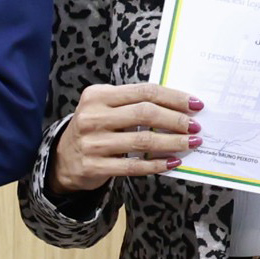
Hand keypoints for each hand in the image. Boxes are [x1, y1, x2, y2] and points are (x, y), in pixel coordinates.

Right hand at [48, 84, 199, 194]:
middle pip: (144, 114)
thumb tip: (179, 106)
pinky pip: (133, 166)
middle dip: (176, 120)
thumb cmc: (95, 129)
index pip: (143, 92)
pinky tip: (173, 162)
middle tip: (195, 126)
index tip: (195, 104)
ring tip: (191, 143)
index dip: (173, 97)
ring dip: (172, 142)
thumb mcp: (106, 108)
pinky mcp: (94, 166)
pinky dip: (157, 164)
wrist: (63, 159)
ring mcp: (93, 143)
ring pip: (142, 141)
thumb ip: (134, 103)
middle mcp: (93, 117)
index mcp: (98, 95)